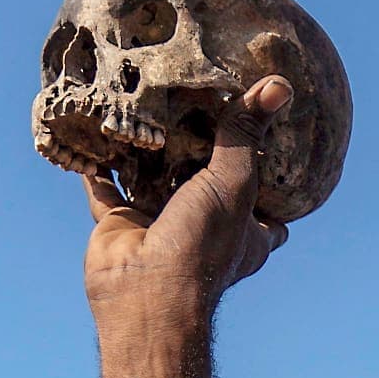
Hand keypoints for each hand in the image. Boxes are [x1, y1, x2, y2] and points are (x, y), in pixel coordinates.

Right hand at [82, 76, 294, 347]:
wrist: (145, 292)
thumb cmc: (203, 245)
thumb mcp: (235, 181)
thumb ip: (246, 134)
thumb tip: (279, 85)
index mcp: (245, 233)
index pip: (270, 211)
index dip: (272, 184)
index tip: (270, 146)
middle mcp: (205, 230)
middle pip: (208, 186)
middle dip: (204, 154)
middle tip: (202, 106)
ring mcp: (162, 226)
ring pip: (157, 180)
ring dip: (152, 151)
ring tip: (152, 104)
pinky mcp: (122, 222)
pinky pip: (107, 186)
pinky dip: (101, 163)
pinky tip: (98, 127)